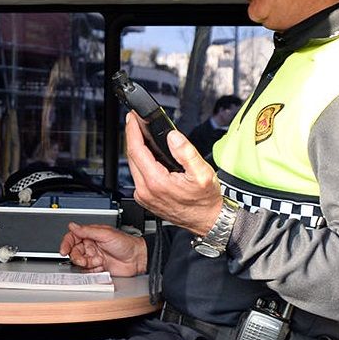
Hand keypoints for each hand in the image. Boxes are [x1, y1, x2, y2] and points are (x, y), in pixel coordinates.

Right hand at [58, 222, 147, 275]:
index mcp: (91, 235)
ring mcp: (94, 257)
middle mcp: (91, 245)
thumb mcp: (105, 234)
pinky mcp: (98, 267)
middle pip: (74, 251)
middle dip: (76, 256)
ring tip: (95, 262)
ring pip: (80, 262)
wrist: (138, 258)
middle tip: (83, 259)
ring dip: (85, 264)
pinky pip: (88, 271)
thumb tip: (72, 225)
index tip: (63, 250)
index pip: (73, 237)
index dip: (66, 243)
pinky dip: (92, 270)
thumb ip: (87, 230)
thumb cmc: (126, 243)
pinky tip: (100, 267)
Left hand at [125, 113, 223, 236]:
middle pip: (132, 157)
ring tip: (141, 134)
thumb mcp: (202, 173)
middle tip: (136, 122)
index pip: (136, 151)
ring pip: (133, 166)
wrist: (206, 221)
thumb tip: (172, 136)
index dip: (132, 131)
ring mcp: (144, 196)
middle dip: (132, 137)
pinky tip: (147, 154)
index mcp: (156, 182)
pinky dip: (140, 162)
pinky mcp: (145, 199)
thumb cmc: (205, 200)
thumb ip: (186, 152)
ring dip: (136, 149)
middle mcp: (145, 190)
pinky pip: (137, 176)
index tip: (131, 118)